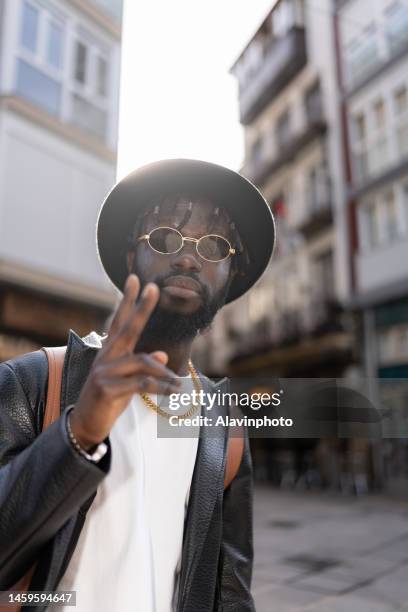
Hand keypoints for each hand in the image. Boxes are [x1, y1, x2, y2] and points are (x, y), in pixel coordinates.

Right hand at [69, 274, 180, 449]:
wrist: (85, 424)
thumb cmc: (108, 400)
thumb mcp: (127, 381)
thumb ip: (143, 366)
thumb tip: (162, 354)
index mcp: (110, 351)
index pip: (119, 320)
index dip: (127, 300)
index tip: (135, 279)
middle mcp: (106, 356)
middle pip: (127, 328)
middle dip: (142, 308)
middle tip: (154, 288)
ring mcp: (104, 371)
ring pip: (143, 363)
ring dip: (165, 374)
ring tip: (179, 384)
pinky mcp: (107, 388)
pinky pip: (142, 384)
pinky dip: (161, 387)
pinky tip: (173, 392)